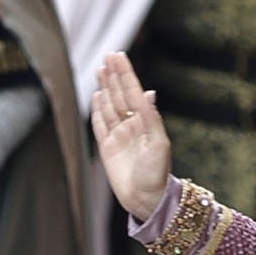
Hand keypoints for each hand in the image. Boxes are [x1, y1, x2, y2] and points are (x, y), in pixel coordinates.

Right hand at [91, 52, 171, 221]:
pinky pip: (100, 123)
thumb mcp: (158, 143)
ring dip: (105, 87)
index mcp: (146, 122)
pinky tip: (97, 95)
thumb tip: (147, 92)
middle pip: (120, 95)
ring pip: (110, 105)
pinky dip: (97, 108)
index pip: (133, 92)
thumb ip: (151, 117)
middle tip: (108, 55)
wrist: (146, 199)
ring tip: (101, 69)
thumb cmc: (156, 174)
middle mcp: (132, 126)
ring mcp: (119, 135)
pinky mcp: (108, 147)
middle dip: (114, 75)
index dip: (125, 74)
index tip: (118, 56)